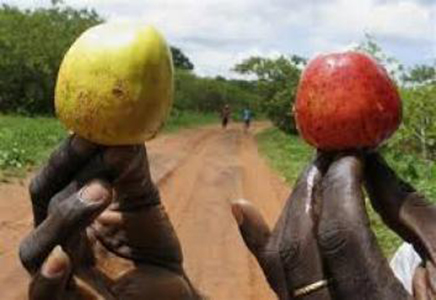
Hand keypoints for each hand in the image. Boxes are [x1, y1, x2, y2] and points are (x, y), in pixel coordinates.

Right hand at [20, 135, 198, 298]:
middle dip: (70, 174)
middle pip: (45, 202)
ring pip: (38, 245)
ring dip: (67, 215)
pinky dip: (48, 278)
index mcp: (71, 213)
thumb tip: (124, 135)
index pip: (57, 178)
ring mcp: (59, 274)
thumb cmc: (151, 248)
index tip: (92, 130)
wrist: (170, 291)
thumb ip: (132, 172)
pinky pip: (44, 296)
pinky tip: (61, 258)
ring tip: (101, 192)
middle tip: (101, 156)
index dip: (70, 154)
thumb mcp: (143, 203)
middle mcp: (58, 239)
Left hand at [233, 153, 434, 298]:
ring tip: (313, 173)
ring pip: (281, 256)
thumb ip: (410, 213)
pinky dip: (256, 238)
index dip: (341, 186)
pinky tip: (242, 206)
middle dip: (313, 189)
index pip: (341, 235)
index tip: (350, 154)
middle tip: (329, 156)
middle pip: (302, 241)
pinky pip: (272, 273)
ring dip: (293, 205)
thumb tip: (367, 164)